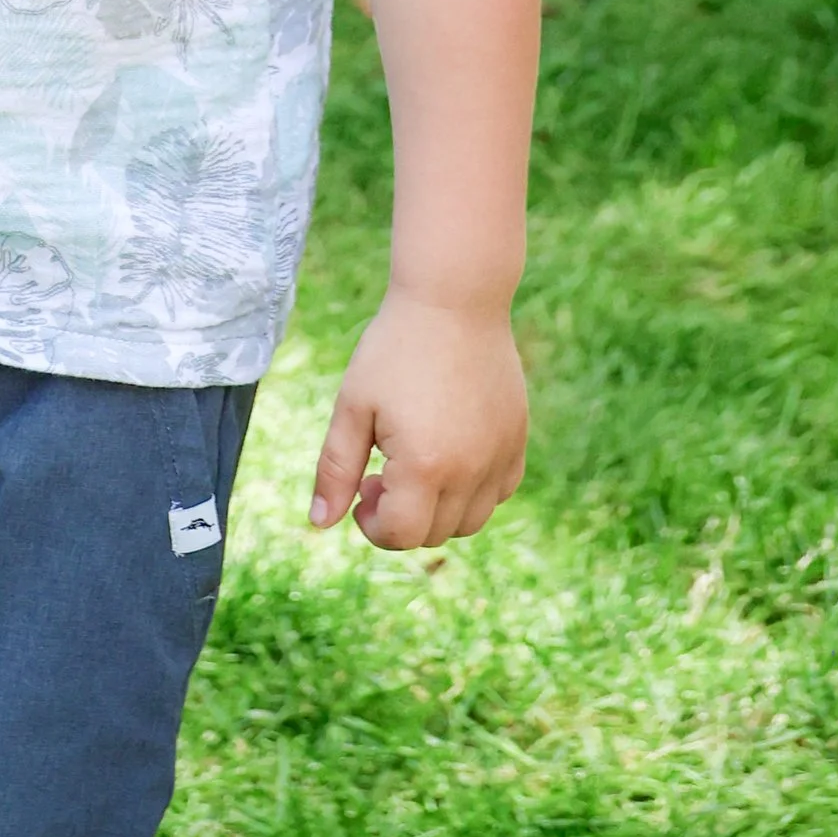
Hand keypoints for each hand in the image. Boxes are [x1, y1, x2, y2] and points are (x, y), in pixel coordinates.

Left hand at [309, 292, 528, 548]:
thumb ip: (335, 469)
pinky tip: (447, 453)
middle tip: (379, 471)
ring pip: (470, 521)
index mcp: (425, 466)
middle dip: (400, 516)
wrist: (454, 301)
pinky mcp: (518, 441)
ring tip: (413, 463)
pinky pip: (498, 493)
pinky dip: (472, 492)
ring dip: (437, 510)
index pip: (401, 535)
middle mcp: (471, 472)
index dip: (373, 525)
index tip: (361, 489)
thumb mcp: (353, 407)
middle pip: (434, 533)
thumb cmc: (394, 350)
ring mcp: (500, 458)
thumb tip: (320, 523)